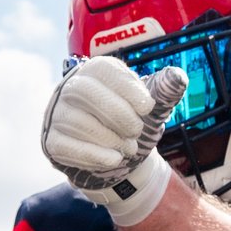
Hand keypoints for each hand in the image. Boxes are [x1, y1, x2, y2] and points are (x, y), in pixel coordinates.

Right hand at [40, 60, 190, 226]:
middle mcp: (70, 88)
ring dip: (110, 139)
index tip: (148, 108)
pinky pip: (67, 146)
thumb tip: (178, 77)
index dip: (128, 89)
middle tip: (136, 132)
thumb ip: (166, 90)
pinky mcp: (52, 141)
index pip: (104, 70)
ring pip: (78, 122)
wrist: (114, 152)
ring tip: (128, 148)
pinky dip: (94, 155)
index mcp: (95, 71)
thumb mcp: (149, 105)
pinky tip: (114, 159)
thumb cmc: (129, 121)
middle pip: (85, 92)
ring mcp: (57, 115)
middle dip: (118, 114)